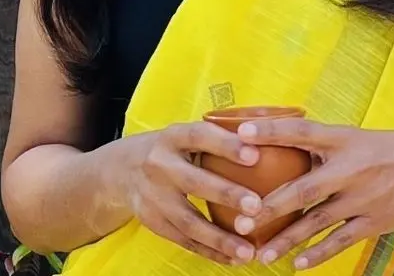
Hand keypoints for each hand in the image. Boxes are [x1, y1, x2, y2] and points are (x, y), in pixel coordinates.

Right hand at [122, 122, 264, 264]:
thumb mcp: (188, 134)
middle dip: (227, 195)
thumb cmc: (175, 148)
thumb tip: (269, 140)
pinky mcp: (153, 222)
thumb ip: (219, 137)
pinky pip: (184, 240)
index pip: (201, 137)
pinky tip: (232, 258)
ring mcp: (153, 196)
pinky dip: (210, 251)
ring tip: (249, 250)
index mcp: (173, 136)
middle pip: (194, 182)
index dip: (227, 145)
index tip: (255, 155)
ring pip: (188, 221)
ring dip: (220, 238)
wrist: (124, 169)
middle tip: (257, 207)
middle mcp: (160, 164)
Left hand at [234, 118, 393, 268]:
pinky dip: (318, 254)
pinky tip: (298, 265)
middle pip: (304, 187)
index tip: (240, 135)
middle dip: (271, 205)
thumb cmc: (388, 148)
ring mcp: (362, 197)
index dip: (272, 131)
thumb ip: (322, 146)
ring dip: (287, 239)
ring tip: (261, 254)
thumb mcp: (355, 137)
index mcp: (344, 139)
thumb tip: (278, 148)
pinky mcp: (375, 222)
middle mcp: (351, 167)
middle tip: (241, 219)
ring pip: (317, 221)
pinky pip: (341, 241)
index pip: (302, 131)